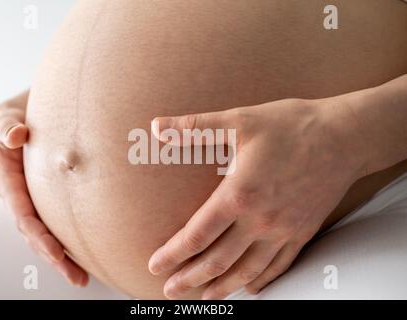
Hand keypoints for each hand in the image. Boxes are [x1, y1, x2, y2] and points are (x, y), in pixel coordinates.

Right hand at [0, 91, 88, 285]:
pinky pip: (56, 222)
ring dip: (62, 256)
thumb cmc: (19, 114)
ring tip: (82, 276)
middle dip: (54, 256)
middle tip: (77, 277)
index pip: (24, 214)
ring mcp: (33, 198)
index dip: (40, 236)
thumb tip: (15, 136)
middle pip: (36, 233)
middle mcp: (19, 195)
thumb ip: (7, 126)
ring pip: (46, 233)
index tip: (58, 253)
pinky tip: (85, 253)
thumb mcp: (6, 115)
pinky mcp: (47, 197)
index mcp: (7, 179)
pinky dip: (69, 240)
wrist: (33, 111)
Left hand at [148, 98, 363, 298]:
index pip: (197, 235)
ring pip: (247, 271)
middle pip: (217, 261)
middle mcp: (260, 220)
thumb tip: (156, 126)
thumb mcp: (239, 119)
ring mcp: (283, 230)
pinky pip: (278, 266)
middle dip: (189, 278)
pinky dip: (260, 281)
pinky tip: (249, 288)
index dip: (172, 254)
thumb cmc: (292, 126)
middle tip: (170, 290)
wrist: (344, 136)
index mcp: (239, 194)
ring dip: (221, 287)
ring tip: (203, 296)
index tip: (155, 265)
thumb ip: (194, 127)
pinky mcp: (302, 232)